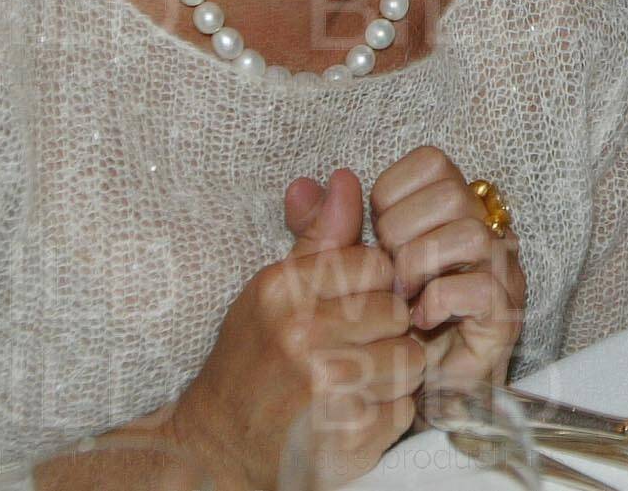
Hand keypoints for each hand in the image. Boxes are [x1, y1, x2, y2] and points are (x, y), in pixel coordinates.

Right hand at [166, 168, 425, 489]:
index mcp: (284, 292)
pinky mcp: (349, 437)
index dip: (372, 287)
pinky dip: (386, 414)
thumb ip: (317, 238)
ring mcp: (327, 390)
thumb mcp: (273, 291)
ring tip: (351, 381)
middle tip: (349, 349)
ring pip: (410, 359)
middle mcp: (303, 337)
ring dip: (391, 373)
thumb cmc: (251, 361)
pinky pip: (404, 407)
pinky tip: (351, 413)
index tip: (349, 307)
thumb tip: (346, 178)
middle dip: (384, 331)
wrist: (217, 448)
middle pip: (398, 312)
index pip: (377, 264)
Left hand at [326, 146, 524, 384]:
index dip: (393, 193)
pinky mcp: (503, 313)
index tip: (375, 234)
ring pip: (470, 233)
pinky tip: (419, 320)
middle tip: (385, 271)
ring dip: (421, 265)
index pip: (432, 163)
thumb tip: (302, 184)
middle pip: (452, 192)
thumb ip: (325, 232)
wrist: (403, 394)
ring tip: (400, 297)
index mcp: (448, 210)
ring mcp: (499, 270)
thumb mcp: (344, 275)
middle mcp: (482, 230)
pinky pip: (479, 287)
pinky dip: (439, 301)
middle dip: (403, 232)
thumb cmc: (379, 328)